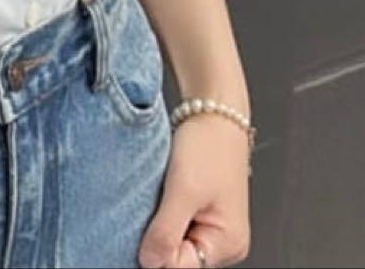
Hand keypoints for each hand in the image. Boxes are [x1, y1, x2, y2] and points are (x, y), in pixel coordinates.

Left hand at [138, 114, 251, 267]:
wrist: (214, 112)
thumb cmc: (208, 146)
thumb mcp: (183, 189)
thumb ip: (166, 230)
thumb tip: (149, 263)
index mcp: (226, 243)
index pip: (179, 268)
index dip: (154, 251)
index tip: (138, 226)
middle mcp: (222, 242)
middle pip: (176, 258)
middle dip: (154, 238)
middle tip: (144, 207)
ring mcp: (210, 227)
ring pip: (172, 242)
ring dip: (155, 225)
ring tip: (153, 197)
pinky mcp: (197, 212)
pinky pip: (173, 225)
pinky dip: (159, 214)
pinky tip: (155, 196)